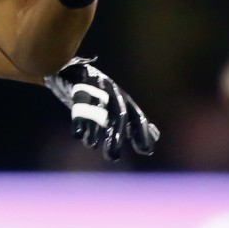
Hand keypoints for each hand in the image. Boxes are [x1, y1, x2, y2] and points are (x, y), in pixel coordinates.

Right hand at [45, 58, 159, 159]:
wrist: (73, 70)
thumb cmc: (98, 93)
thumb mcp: (118, 105)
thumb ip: (135, 120)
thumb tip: (156, 137)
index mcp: (123, 97)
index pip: (137, 116)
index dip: (141, 133)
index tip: (146, 151)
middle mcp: (112, 93)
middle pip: (118, 115)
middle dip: (116, 135)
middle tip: (112, 157)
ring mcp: (95, 89)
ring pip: (97, 111)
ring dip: (94, 130)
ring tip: (91, 145)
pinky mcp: (77, 89)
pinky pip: (79, 106)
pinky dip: (79, 121)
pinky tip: (79, 135)